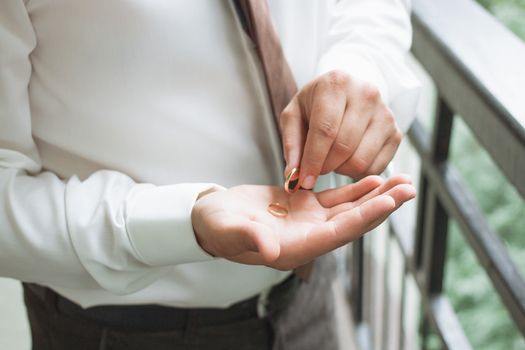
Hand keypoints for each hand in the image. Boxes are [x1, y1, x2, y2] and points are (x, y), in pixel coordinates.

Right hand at [191, 175, 414, 269]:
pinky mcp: (306, 207)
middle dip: (382, 206)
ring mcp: (310, 222)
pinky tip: (375, 178)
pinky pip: (337, 198)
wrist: (212, 218)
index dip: (362, 218)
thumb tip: (269, 249)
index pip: (336, 234)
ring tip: (403, 182)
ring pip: (351, 209)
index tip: (388, 202)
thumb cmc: (217, 227)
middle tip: (410, 189)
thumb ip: (248, 239)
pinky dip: (357, 189)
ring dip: (377, 196)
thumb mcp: (228, 231)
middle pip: (354, 223)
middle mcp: (310, 238)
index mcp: (295, 248)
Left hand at [280, 70, 401, 188]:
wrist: (345, 93)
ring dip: (341, 170)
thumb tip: (293, 175)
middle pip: (343, 147)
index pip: (325, 130)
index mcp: (336, 84)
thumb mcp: (294, 116)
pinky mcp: (396, 132)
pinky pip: (375, 167)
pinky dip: (357, 172)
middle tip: (315, 169)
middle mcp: (366, 94)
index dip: (313, 160)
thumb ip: (291, 144)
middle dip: (325, 166)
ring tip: (331, 161)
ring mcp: (385, 113)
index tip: (304, 181)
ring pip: (360, 160)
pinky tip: (347, 160)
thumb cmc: (315, 105)